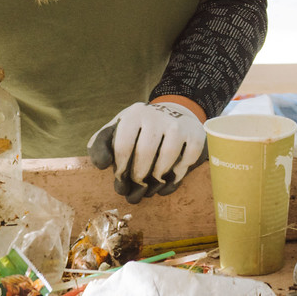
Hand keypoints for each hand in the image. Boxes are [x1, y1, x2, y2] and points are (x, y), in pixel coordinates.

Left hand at [87, 99, 207, 202]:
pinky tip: (169, 180)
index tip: (121, 178)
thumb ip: (100, 146)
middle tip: (137, 183)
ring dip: (157, 177)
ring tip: (152, 182)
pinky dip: (177, 176)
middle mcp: (157, 116)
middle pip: (146, 152)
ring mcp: (178, 125)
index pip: (123, 145)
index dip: (121, 168)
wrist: (173, 113)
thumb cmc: (138, 130)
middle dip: (138, 175)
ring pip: (167, 157)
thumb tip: (103, 165)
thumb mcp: (116, 131)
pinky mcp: (196, 135)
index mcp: (134, 115)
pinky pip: (187, 160)